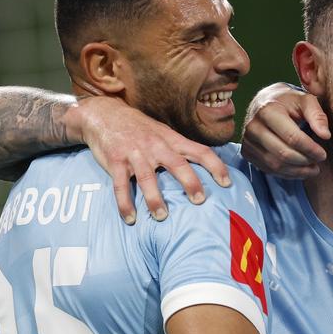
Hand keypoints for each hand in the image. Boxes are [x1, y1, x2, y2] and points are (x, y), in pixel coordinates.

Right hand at [66, 94, 231, 223]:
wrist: (105, 114)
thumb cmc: (140, 129)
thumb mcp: (163, 133)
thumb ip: (180, 149)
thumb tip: (205, 168)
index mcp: (172, 140)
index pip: (200, 151)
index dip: (215, 166)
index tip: (227, 183)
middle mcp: (156, 146)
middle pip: (177, 164)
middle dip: (190, 182)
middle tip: (199, 200)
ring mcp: (135, 154)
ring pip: (147, 177)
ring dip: (154, 198)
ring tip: (162, 216)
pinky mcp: (115, 161)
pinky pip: (120, 185)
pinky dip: (125, 203)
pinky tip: (130, 218)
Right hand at [240, 83, 330, 178]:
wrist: (263, 102)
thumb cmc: (287, 101)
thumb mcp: (304, 100)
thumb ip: (317, 115)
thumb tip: (325, 135)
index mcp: (268, 111)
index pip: (292, 137)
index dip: (310, 149)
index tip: (323, 154)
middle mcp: (254, 127)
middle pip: (283, 153)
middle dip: (305, 161)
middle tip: (318, 161)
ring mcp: (248, 141)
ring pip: (275, 164)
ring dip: (297, 171)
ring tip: (313, 168)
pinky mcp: (247, 152)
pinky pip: (268, 169)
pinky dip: (287, 173)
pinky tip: (300, 170)